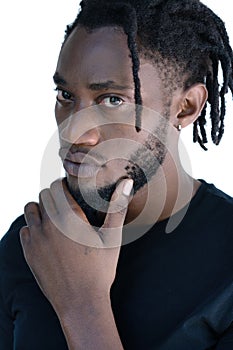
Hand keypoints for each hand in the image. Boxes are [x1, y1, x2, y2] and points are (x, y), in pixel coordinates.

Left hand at [19, 178, 132, 317]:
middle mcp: (49, 225)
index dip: (64, 186)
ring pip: (31, 209)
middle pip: (43, 195)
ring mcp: (36, 239)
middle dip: (54, 196)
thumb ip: (117, 207)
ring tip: (56, 219)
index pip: (56, 186)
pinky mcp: (29, 252)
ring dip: (41, 209)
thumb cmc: (100, 271)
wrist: (80, 303)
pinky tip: (47, 236)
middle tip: (67, 205)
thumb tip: (127, 182)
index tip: (72, 191)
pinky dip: (33, 227)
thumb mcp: (112, 238)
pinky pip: (25, 229)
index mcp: (70, 218)